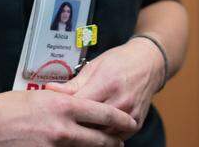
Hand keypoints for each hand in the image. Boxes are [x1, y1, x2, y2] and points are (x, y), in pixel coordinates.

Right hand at [0, 88, 136, 145]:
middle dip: (113, 141)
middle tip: (121, 141)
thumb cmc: (9, 107)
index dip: (119, 119)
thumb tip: (78, 104)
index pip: (103, 113)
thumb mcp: (42, 97)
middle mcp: (63, 128)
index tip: (129, 122)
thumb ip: (63, 102)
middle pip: (99, 138)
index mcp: (65, 106)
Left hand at [46, 38, 165, 134]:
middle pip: (89, 124)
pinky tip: (94, 129)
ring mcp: (130, 114)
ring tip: (77, 127)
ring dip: (88, 132)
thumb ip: (73, 84)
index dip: (63, 111)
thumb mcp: (94, 66)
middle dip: (74, 125)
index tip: (53, 112)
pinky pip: (114, 137)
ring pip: (101, 134)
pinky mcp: (136, 123)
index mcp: (107, 84)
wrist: (149, 63)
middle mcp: (121, 101)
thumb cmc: (120, 61)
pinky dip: (103, 134)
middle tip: (61, 124)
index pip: (78, 106)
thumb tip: (49, 90)